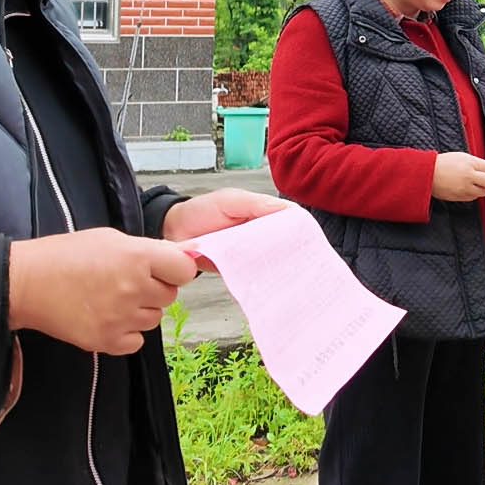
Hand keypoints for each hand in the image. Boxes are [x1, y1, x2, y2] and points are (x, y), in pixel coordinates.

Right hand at [7, 227, 197, 354]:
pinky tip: (108, 318)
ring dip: (140, 310)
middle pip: (169, 295)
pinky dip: (127, 333)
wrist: (26, 283)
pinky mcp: (106, 341)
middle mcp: (133, 288)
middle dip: (155, 288)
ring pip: (154, 319)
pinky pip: (136, 341)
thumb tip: (179, 258)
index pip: (184, 270)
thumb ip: (147, 250)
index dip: (175, 269)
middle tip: (128, 282)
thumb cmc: (65, 255)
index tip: (164, 268)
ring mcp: (121, 317)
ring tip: (112, 299)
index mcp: (137, 257)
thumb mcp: (110, 238)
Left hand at [161, 188, 292, 272]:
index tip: (311, 241)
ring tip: (292, 277)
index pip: (291, 220)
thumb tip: (291, 211)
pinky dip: (262, 278)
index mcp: (263, 212)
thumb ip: (258, 205)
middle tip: (305, 264)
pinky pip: (256, 273)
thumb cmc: (201, 211)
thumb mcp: (231, 201)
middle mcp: (261, 232)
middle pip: (286, 243)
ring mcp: (251, 251)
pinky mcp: (240, 268)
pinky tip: (269, 284)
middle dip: (295, 252)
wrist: (174, 232)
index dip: (302, 229)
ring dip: (280, 266)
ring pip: (273, 259)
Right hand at [432, 150, 484, 201]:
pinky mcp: (459, 198)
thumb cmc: (443, 163)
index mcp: (469, 165)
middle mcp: (469, 178)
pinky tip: (467, 187)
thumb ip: (477, 163)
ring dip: (484, 188)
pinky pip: (473, 197)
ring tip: (477, 181)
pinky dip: (473, 193)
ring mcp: (464, 189)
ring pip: (482, 192)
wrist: (426, 174)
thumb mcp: (462, 157)